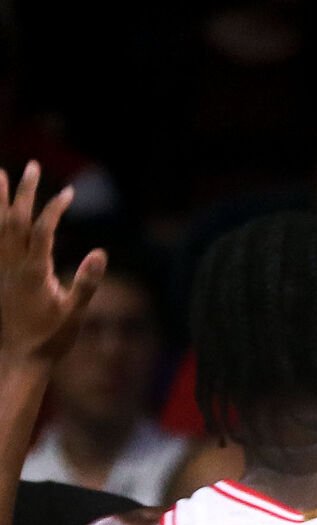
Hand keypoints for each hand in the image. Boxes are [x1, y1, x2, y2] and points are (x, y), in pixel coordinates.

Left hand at [0, 162, 104, 365]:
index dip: (54, 209)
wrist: (20, 357)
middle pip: (15, 220)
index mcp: (34, 272)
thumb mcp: (75, 313)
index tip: (67, 193)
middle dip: (23, 192)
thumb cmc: (52, 338)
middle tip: (31, 167)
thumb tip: (100, 252)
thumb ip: (86, 282)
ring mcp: (1, 270)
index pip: (42, 230)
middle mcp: (12, 266)